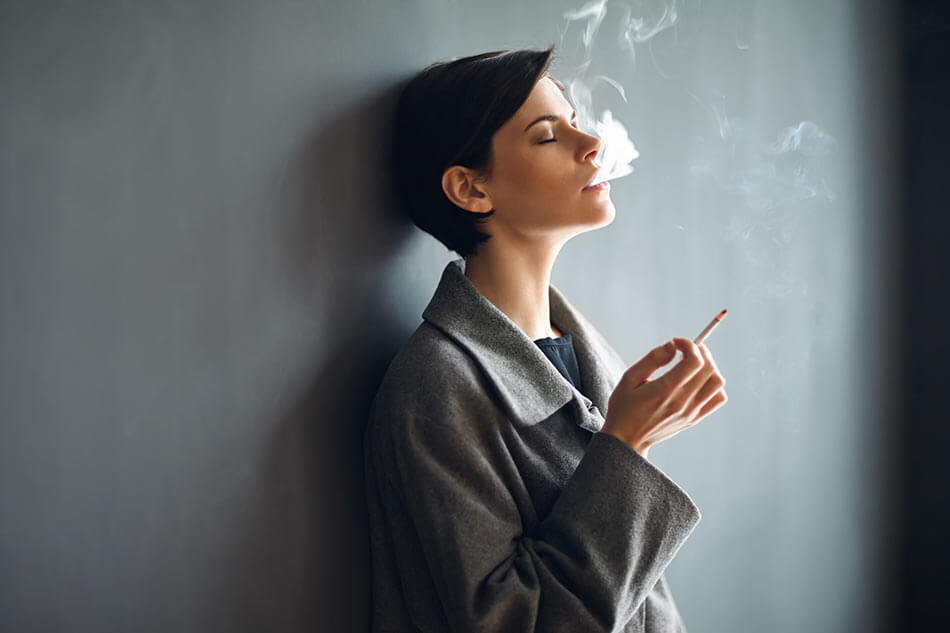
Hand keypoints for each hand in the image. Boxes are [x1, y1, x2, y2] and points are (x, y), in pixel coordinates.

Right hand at [601, 337, 727, 456]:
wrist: (627, 439)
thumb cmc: (624, 407)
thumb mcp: (629, 378)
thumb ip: (652, 359)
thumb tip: (672, 346)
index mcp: (664, 390)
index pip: (694, 361)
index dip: (689, 345)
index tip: (677, 343)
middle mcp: (682, 402)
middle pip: (709, 368)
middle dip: (700, 351)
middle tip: (686, 349)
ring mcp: (691, 412)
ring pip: (717, 382)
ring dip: (709, 367)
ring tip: (693, 364)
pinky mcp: (695, 419)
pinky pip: (718, 398)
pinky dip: (713, 385)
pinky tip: (698, 381)